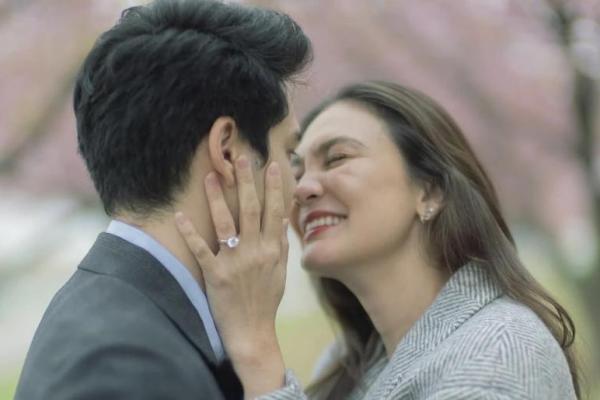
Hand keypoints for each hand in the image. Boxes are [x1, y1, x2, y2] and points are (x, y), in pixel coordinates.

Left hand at [175, 156, 287, 396]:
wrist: (253, 333)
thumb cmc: (266, 302)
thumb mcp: (281, 274)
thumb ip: (282, 246)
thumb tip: (284, 220)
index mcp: (273, 251)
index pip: (274, 212)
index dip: (273, 187)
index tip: (271, 165)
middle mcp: (256, 252)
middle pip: (252, 210)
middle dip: (246, 182)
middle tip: (241, 158)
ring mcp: (235, 262)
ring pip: (227, 223)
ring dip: (218, 198)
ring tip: (210, 177)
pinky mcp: (216, 274)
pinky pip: (201, 249)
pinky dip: (190, 232)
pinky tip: (179, 215)